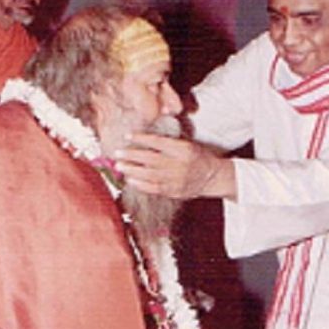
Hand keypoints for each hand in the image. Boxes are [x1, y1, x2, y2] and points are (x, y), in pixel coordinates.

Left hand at [114, 134, 235, 199]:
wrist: (212, 177)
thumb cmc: (196, 157)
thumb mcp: (186, 144)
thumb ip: (168, 142)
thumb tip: (143, 138)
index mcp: (183, 150)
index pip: (159, 142)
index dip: (141, 139)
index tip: (127, 136)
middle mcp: (179, 165)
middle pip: (151, 159)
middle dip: (132, 156)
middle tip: (117, 153)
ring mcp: (176, 180)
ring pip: (150, 175)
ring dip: (132, 170)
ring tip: (119, 166)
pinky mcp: (173, 191)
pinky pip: (154, 188)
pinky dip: (140, 184)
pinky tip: (130, 179)